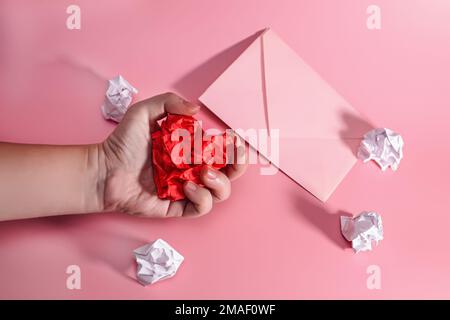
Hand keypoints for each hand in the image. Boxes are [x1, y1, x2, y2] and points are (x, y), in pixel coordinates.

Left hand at [99, 92, 246, 217]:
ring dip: (220, 182)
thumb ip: (169, 103)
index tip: (233, 138)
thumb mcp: (144, 113)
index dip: (234, 146)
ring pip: (220, 193)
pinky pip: (201, 208)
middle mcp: (194, 170)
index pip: (222, 150)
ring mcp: (187, 190)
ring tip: (203, 172)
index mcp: (191, 150)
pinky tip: (187, 186)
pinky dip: (201, 198)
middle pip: (230, 173)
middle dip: (238, 164)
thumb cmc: (123, 142)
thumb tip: (197, 110)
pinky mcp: (178, 207)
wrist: (104, 170)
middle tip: (232, 155)